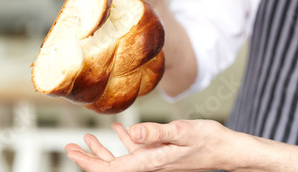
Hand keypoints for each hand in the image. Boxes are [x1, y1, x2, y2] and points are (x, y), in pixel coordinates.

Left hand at [64, 119, 251, 171]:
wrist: (227, 150)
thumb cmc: (208, 140)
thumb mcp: (182, 131)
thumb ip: (156, 133)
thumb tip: (131, 132)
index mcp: (151, 163)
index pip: (112, 169)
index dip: (89, 163)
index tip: (72, 152)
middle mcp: (150, 166)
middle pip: (112, 168)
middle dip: (90, 158)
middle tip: (70, 146)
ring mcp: (155, 162)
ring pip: (122, 160)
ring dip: (104, 150)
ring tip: (88, 138)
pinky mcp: (162, 155)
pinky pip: (137, 150)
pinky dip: (125, 140)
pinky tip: (120, 129)